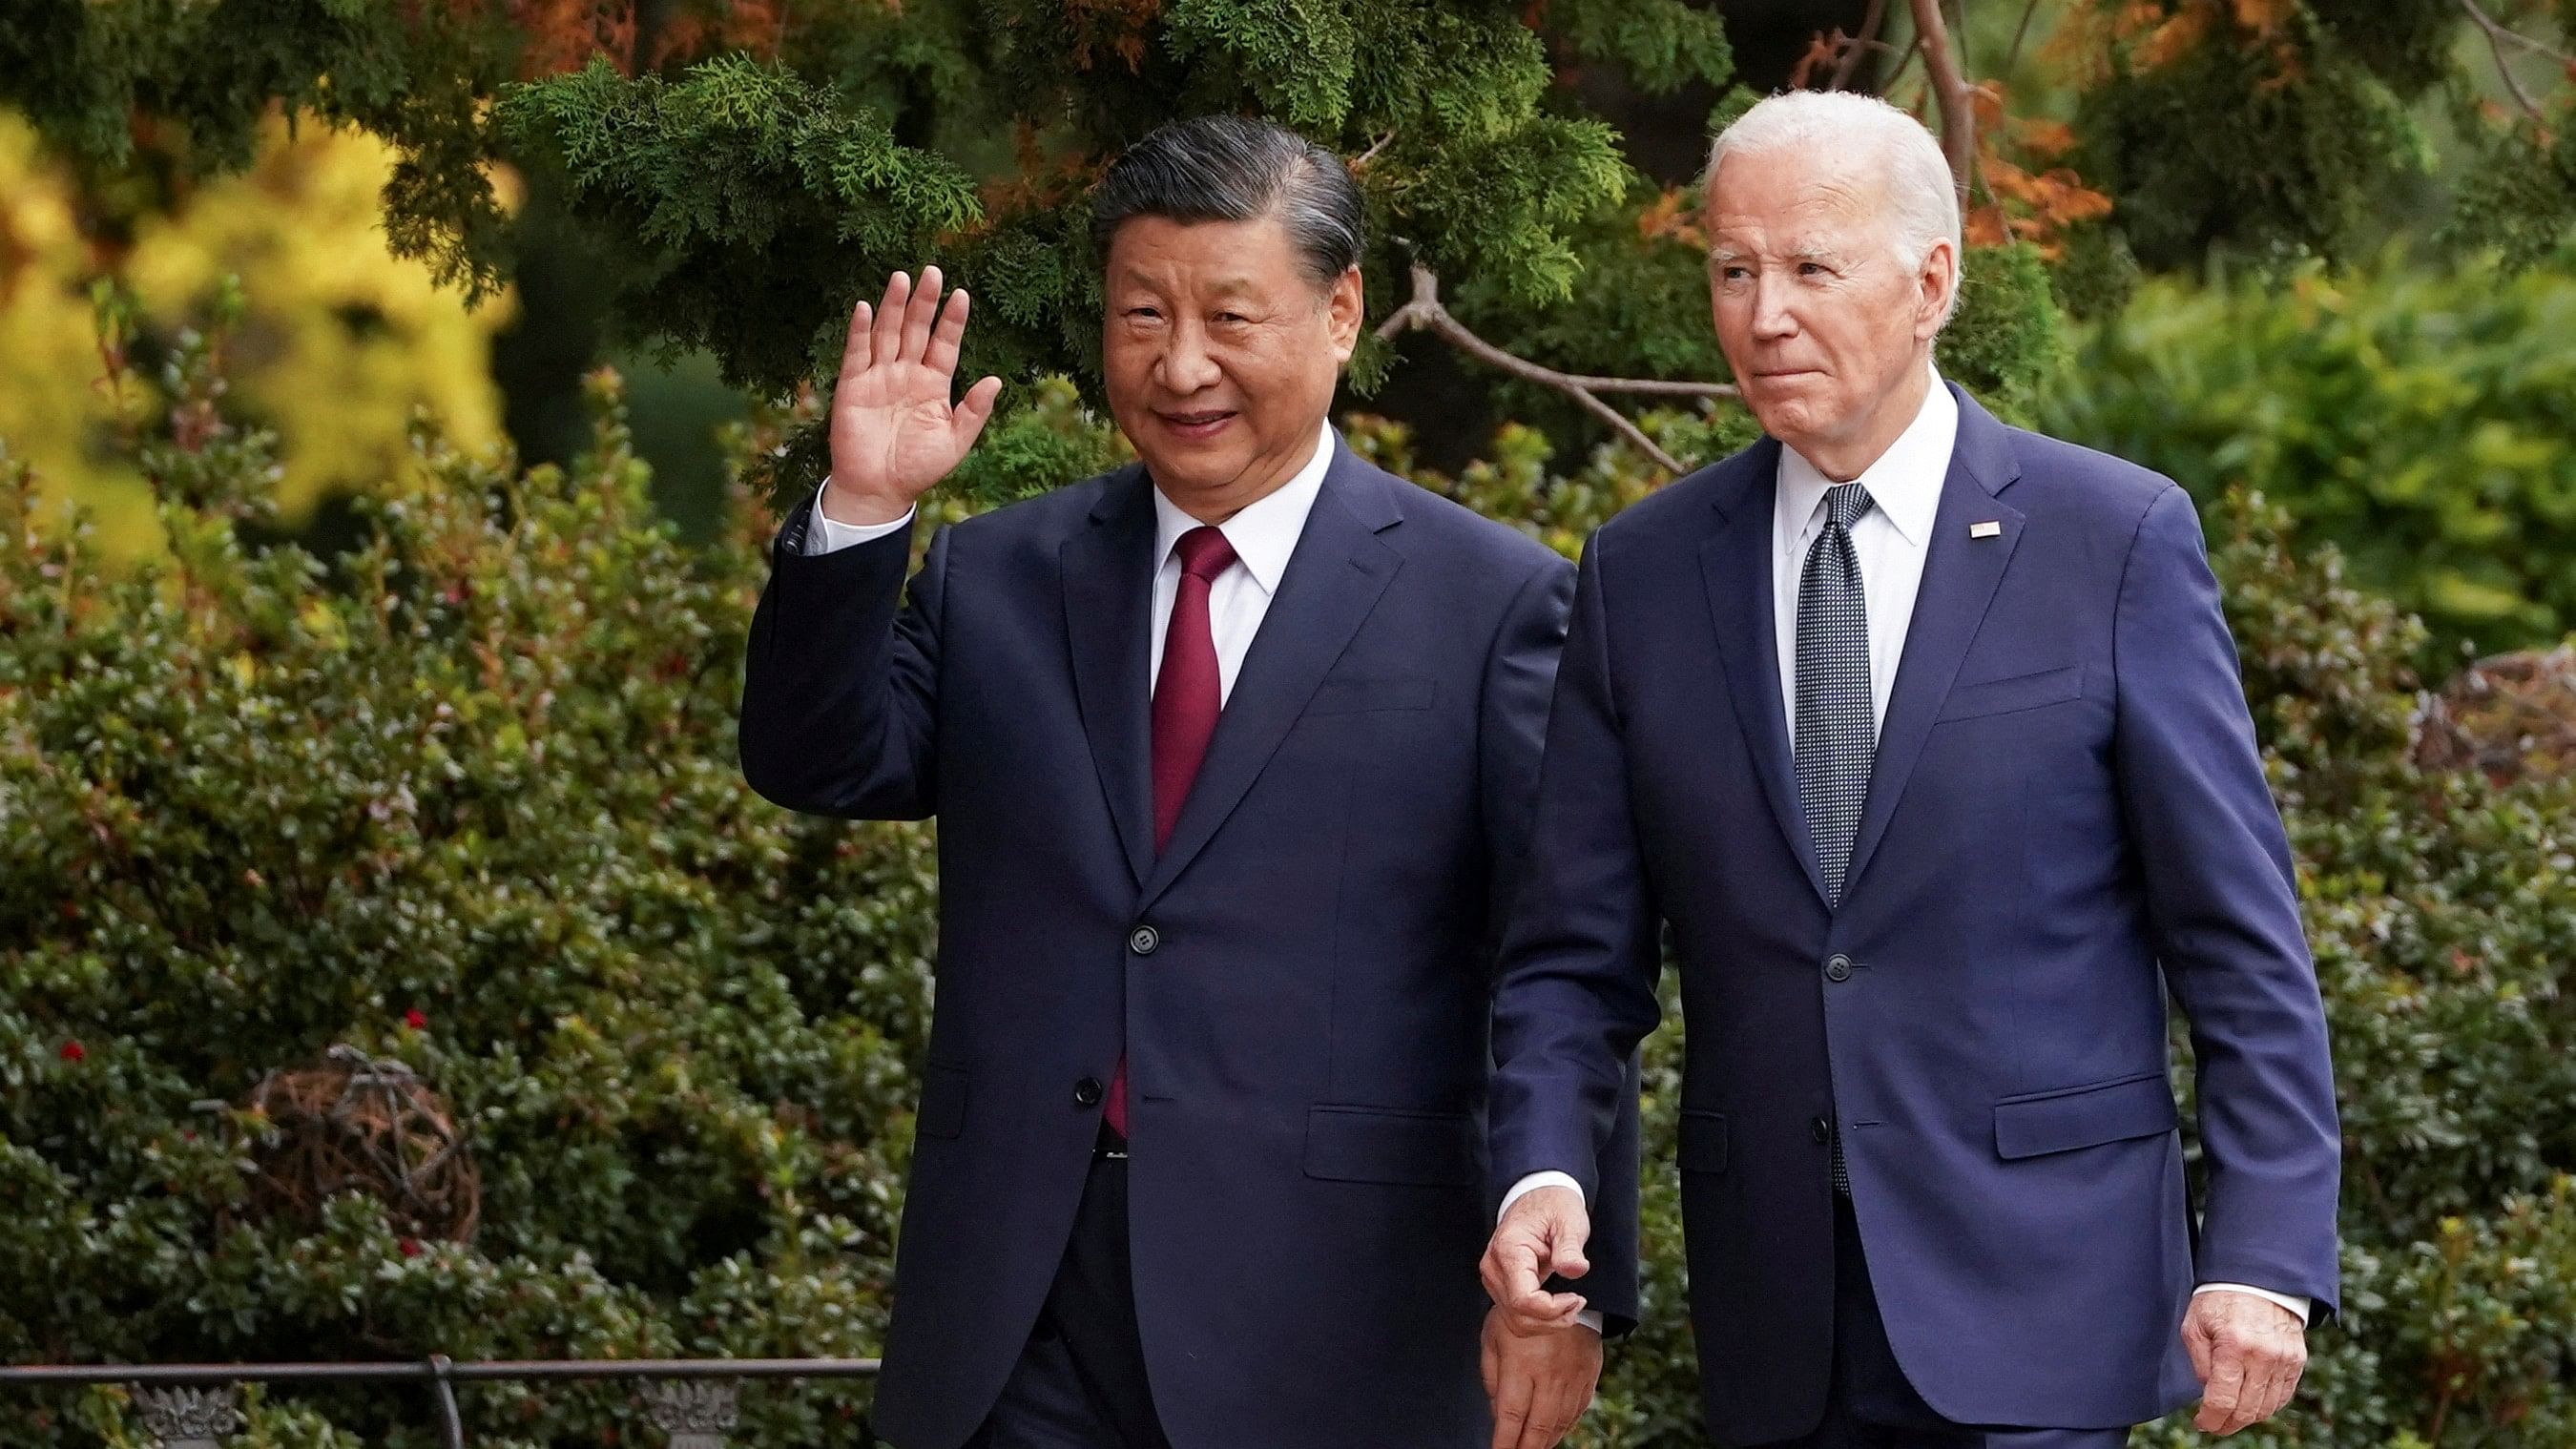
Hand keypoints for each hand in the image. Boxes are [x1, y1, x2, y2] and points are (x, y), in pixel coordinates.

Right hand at [822, 266, 1003, 525]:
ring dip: (894, 306)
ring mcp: (879, 377)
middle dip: (924, 302)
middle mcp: (907, 374)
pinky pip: (857, 353)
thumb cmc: (918, 468)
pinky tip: (867, 308)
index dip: (952, 321)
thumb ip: (974, 411)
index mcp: (934, 385)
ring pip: (888, 333)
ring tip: (902, 278)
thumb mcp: (955, 442)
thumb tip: (996, 380)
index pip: (945, 344)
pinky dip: (861, 331)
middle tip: (932, 272)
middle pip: (916, 330)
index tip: (962, 295)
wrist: (879, 490)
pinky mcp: (853, 386)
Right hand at [1481, 1184, 1591, 1330]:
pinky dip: (1538, 1319)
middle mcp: (1494, 1267)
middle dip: (1552, 1320)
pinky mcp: (1499, 1285)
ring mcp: (1493, 1278)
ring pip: (1515, 1322)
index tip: (1577, 1298)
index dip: (1553, 1309)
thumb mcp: (1569, 1221)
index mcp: (1509, 1250)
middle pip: (1519, 1316)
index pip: (1524, 1300)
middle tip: (1578, 1304)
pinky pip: (1515, 1316)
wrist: (1537, 1196)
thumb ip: (1570, 1248)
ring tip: (1569, 1306)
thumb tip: (1575, 1270)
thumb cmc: (1554, 1206)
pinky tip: (1556, 1306)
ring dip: (1546, 1323)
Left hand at [1482, 1305, 1600, 1448]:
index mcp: (1521, 1363)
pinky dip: (1563, 1429)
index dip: (1504, 1440)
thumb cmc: (1519, 1317)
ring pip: (1559, 1424)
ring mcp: (1572, 1378)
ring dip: (1544, 1443)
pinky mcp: (1588, 1378)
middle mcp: (1549, 1374)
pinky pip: (1576, 1412)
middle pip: (1538, 1426)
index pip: (1511, 1413)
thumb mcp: (1493, 1337)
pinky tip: (1552, 1435)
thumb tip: (1496, 1413)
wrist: (1565, 1293)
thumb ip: (1491, 1376)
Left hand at [2183, 1289, 2307, 1434]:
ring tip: (2230, 1415)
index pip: (2223, 1400)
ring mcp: (2284, 1359)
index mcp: (2234, 1346)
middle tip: (2214, 1425)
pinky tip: (2251, 1403)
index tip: (2202, 1423)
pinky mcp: (2297, 1360)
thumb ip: (2199, 1363)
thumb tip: (2207, 1394)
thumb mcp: (2195, 1326)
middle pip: (2247, 1410)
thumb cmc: (2219, 1300)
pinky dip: (2267, 1406)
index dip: (2211, 1419)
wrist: (2256, 1278)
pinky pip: (2283, 1396)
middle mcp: (2263, 1356)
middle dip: (2227, 1424)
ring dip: (2247, 1418)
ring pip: (2267, 1408)